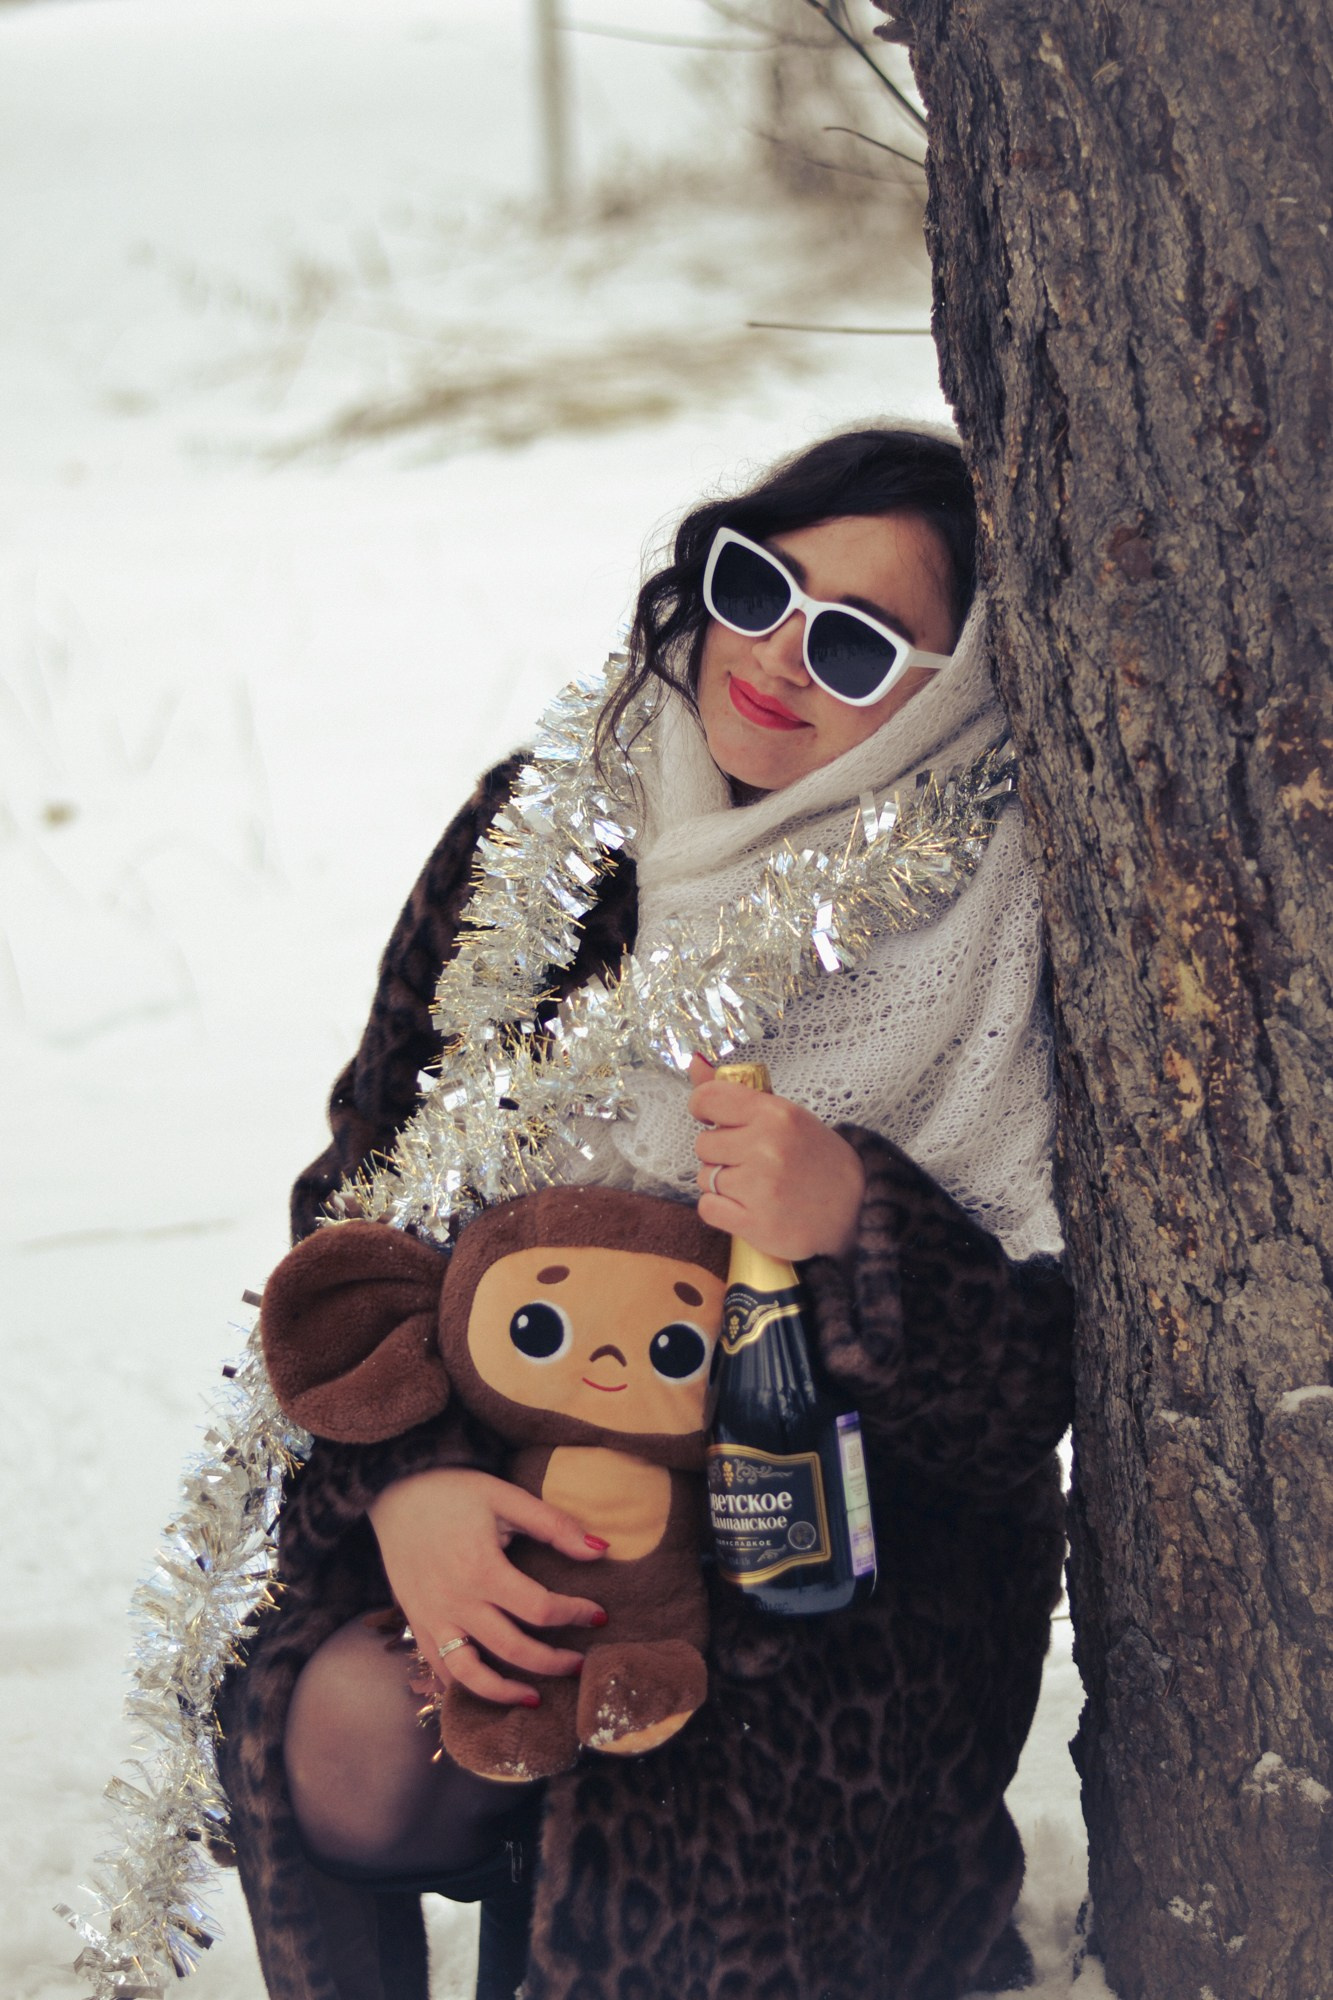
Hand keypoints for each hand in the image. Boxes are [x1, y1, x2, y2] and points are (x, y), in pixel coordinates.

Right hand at [367, 1467, 607, 1706]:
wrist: (394, 1489)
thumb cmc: (454, 1490)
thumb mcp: (506, 1496)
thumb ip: (553, 1525)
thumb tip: (601, 1550)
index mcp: (481, 1569)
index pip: (540, 1609)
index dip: (576, 1615)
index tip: (599, 1615)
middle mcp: (456, 1601)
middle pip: (512, 1649)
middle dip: (553, 1662)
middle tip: (580, 1664)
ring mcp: (432, 1617)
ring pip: (470, 1674)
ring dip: (504, 1693)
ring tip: (534, 1697)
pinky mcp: (416, 1622)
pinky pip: (438, 1668)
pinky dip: (462, 1687)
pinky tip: (487, 1690)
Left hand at [688, 1055, 865, 1261]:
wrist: (856, 1207)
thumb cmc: (816, 1158)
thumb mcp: (785, 1116)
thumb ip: (737, 1092)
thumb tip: (695, 1061)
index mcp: (776, 1114)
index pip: (708, 1098)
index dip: (703, 1109)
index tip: (713, 1119)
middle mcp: (767, 1147)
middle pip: (704, 1144)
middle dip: (721, 1154)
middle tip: (751, 1161)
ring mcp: (761, 1187)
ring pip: (705, 1178)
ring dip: (723, 1184)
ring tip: (756, 1186)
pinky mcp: (755, 1223)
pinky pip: (707, 1208)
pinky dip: (721, 1210)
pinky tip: (748, 1207)